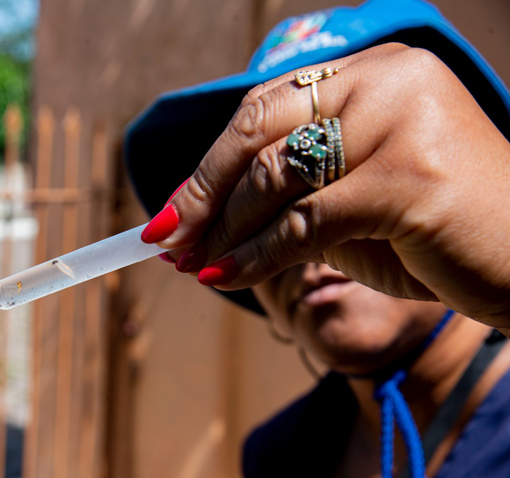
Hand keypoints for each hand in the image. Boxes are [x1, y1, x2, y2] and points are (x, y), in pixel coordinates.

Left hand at [143, 44, 509, 329]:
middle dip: (201, 193)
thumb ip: (292, 192)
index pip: (263, 110)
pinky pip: (303, 221)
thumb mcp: (356, 199)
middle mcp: (386, 82)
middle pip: (258, 132)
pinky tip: (226, 278)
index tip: (170, 211)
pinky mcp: (409, 178)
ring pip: (275, 178)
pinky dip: (255, 255)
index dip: (208, 165)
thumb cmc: (439, 233)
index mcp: (372, 74)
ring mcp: (401, 124)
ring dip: (223, 231)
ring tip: (196, 266)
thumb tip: (204, 218)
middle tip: (164, 238)